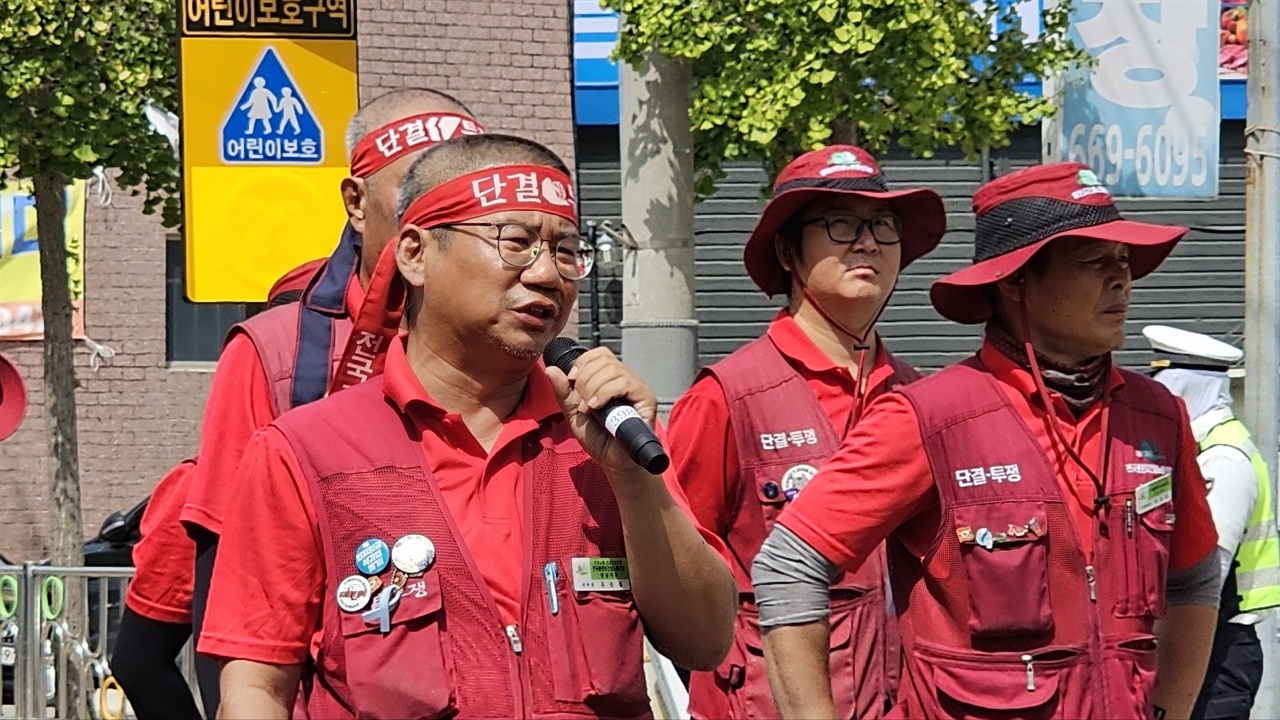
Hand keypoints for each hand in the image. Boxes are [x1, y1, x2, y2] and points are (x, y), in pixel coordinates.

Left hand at [544, 346, 657, 475]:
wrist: (615, 462)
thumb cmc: (599, 439)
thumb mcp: (574, 414)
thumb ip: (563, 392)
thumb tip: (550, 368)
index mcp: (610, 379)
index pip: (598, 354)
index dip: (582, 364)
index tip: (572, 382)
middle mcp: (625, 379)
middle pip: (603, 359)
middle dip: (584, 379)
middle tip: (581, 404)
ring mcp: (637, 388)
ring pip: (612, 370)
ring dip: (592, 389)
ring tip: (588, 409)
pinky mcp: (646, 398)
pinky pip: (623, 384)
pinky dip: (604, 393)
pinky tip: (597, 407)